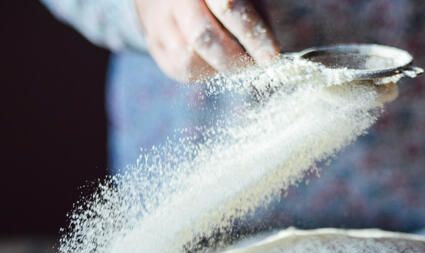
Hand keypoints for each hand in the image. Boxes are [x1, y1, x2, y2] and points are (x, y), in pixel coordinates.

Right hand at [134, 0, 278, 81]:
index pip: (230, 9)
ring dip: (217, 67)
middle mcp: (174, 0)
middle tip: (254, 64)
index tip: (271, 58)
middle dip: (234, 58)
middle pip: (203, 37)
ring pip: (187, 60)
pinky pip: (178, 70)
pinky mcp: (153, 43)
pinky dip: (202, 72)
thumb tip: (268, 49)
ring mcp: (158, 22)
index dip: (253, 36)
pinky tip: (213, 62)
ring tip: (233, 60)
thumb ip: (252, 11)